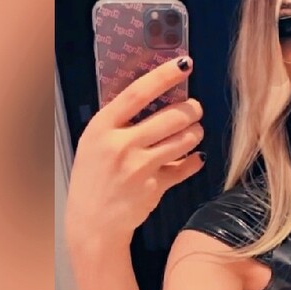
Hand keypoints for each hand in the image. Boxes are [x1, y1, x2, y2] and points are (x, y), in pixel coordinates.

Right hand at [64, 56, 205, 254]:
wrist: (93, 222)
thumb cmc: (94, 179)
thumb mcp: (96, 143)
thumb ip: (121, 124)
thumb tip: (156, 100)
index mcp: (102, 127)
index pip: (138, 93)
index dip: (165, 76)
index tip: (184, 65)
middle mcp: (121, 145)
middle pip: (169, 117)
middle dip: (190, 110)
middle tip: (196, 108)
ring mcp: (139, 168)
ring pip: (181, 141)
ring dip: (195, 134)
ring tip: (195, 132)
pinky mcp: (154, 188)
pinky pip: (183, 169)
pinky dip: (194, 162)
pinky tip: (197, 158)